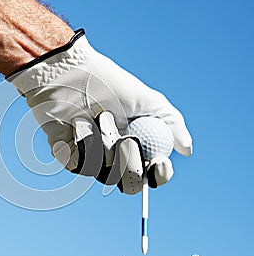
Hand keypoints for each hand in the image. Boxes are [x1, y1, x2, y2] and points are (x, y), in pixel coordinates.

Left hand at [8, 29, 191, 193]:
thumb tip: (187, 150)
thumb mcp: (145, 98)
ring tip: (96, 117)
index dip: (157, 175)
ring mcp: (90, 157)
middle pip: (128, 182)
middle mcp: (114, 154)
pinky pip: (79, 165)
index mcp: (135, 143)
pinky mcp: (68, 156)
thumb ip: (171, 123)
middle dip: (128, 160)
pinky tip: (76, 123)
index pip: (150, 173)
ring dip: (103, 143)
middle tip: (125, 138)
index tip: (159, 164)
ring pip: (103, 172)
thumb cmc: (107, 82)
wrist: (68, 73)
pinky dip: (81, 142)